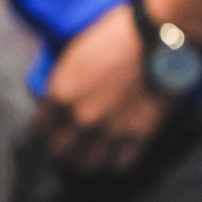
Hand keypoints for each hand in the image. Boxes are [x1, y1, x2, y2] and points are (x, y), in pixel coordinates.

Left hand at [33, 1, 173, 173]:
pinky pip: (121, 165)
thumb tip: (54, 96)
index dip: (47, 132)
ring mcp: (110, 130)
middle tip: (71, 147)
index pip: (41, 129)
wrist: (160, 39)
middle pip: (61, 152)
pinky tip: (118, 154)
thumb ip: (63, 80)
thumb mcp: (77, 51)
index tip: (53, 133)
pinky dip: (118, 162)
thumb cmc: (120, 36)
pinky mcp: (139, 137)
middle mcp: (81, 118)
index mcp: (61, 94)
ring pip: (88, 165)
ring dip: (88, 161)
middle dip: (63, 151)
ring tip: (93, 155)